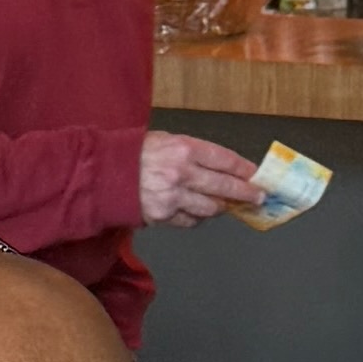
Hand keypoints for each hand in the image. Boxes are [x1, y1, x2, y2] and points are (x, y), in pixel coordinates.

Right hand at [135, 127, 267, 226]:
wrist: (104, 173)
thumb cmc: (135, 154)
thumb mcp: (166, 140)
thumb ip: (194, 153)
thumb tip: (224, 168)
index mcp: (184, 149)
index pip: (225, 160)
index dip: (245, 170)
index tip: (257, 176)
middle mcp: (182, 173)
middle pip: (224, 187)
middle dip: (245, 194)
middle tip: (258, 198)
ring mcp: (173, 197)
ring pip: (210, 208)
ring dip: (220, 207)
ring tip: (224, 205)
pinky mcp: (163, 215)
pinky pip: (190, 220)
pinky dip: (197, 217)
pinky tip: (197, 212)